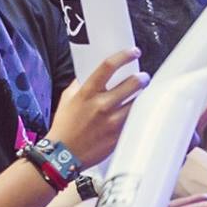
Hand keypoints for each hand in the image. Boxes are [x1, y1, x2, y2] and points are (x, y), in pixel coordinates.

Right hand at [48, 48, 147, 167]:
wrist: (62, 155)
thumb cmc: (64, 126)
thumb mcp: (67, 99)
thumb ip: (79, 84)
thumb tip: (90, 73)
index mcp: (87, 93)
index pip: (108, 66)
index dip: (124, 56)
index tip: (133, 52)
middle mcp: (101, 105)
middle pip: (131, 84)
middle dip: (141, 78)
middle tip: (143, 77)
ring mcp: (112, 122)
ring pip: (137, 102)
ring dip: (142, 96)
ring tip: (142, 95)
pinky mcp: (118, 136)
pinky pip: (134, 121)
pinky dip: (138, 114)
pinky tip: (138, 113)